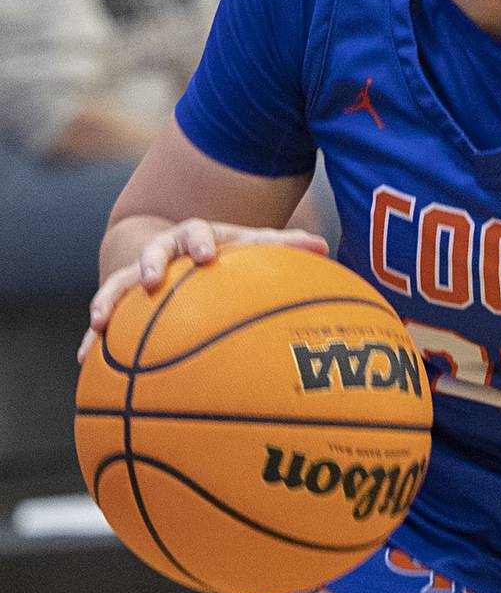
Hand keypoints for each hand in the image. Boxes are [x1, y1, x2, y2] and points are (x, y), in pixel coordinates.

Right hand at [78, 219, 328, 361]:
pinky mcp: (123, 304)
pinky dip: (96, 338)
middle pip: (151, 253)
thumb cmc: (226, 252)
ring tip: (98, 323)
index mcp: (195, 237)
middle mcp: (163, 253)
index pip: (196, 232)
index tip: (203, 255)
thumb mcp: (251, 245)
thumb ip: (283, 246)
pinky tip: (84, 360)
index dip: (198, 242)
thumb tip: (325, 246)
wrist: (181, 253)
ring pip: (117, 285)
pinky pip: (106, 322)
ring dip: (108, 300)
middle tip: (150, 280)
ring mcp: (138, 277)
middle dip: (148, 264)